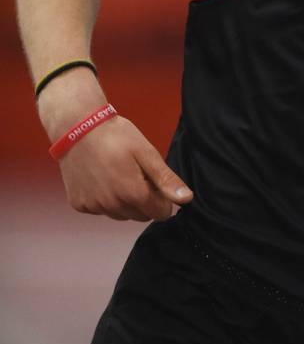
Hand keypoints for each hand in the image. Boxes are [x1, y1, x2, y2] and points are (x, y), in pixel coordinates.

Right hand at [57, 114, 192, 221]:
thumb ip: (166, 179)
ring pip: (120, 214)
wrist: (77, 127)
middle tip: (137, 175)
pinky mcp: (79, 204)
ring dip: (124, 202)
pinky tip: (101, 178)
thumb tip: (186, 199)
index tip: (155, 181)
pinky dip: (104, 199)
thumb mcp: (146, 153)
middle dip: (144, 200)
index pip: (160, 213)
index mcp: (132, 193)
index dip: (162, 198)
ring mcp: (93, 206)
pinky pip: (100, 210)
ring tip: (118, 174)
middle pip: (141, 216)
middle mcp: (112, 205)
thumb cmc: (115, 136)